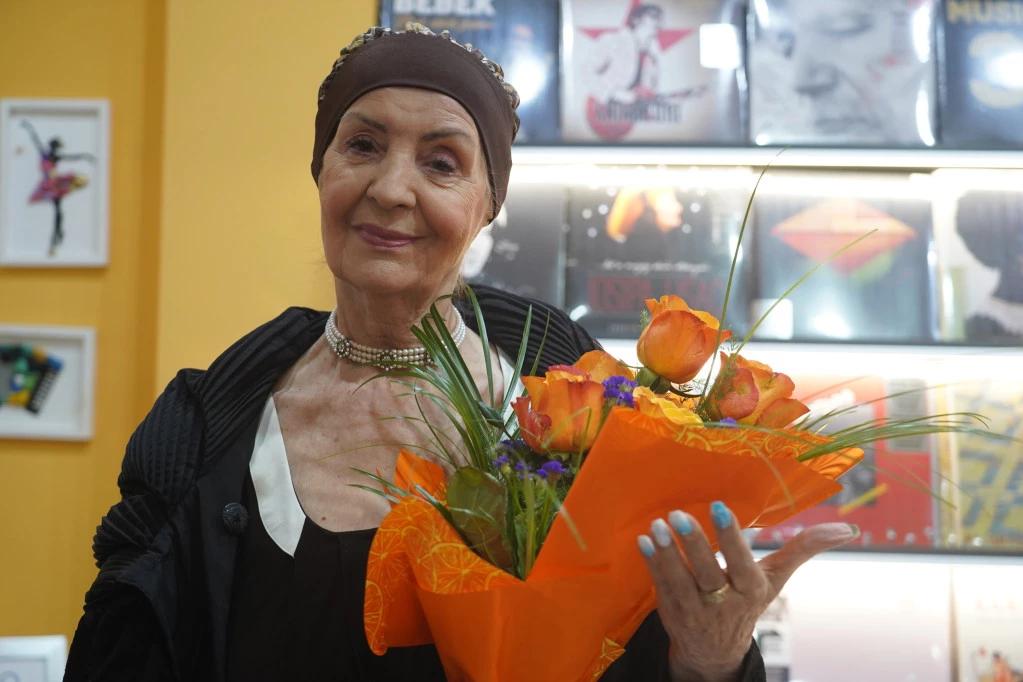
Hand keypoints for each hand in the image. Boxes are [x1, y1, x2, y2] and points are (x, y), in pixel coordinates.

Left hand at [638, 503, 857, 681]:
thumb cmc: (746, 600)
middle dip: (694, 544)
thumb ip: (804, 549)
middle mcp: (724, 603)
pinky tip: (643, 541)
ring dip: (668, 553)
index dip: (730, 537)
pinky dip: (652, 564)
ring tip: (657, 525)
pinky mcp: (671, 612)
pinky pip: (661, 587)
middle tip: (678, 514)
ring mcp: (695, 611)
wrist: (716, 651)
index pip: (741, 562)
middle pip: (708, 572)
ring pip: (680, 581)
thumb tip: (847, 530)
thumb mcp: (775, 578)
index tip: (718, 506)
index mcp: (751, 589)